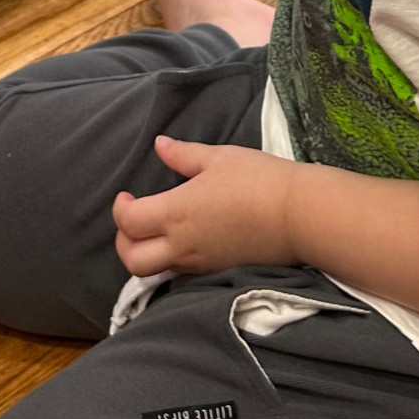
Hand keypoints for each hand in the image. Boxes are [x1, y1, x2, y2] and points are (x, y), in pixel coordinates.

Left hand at [113, 135, 298, 276]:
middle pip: (133, 261)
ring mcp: (201, 263)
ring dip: (147, 253)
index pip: (128, 222)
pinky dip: (172, 261)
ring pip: (157, 271)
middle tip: (134, 221)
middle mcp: (182, 245)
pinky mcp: (219, 271)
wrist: (298, 215)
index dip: (120, 209)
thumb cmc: (258, 179)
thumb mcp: (218, 158)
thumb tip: (159, 145)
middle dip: (124, 243)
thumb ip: (183, 155)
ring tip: (158, 231)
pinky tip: (185, 241)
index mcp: (176, 213)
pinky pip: (182, 273)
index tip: (128, 195)